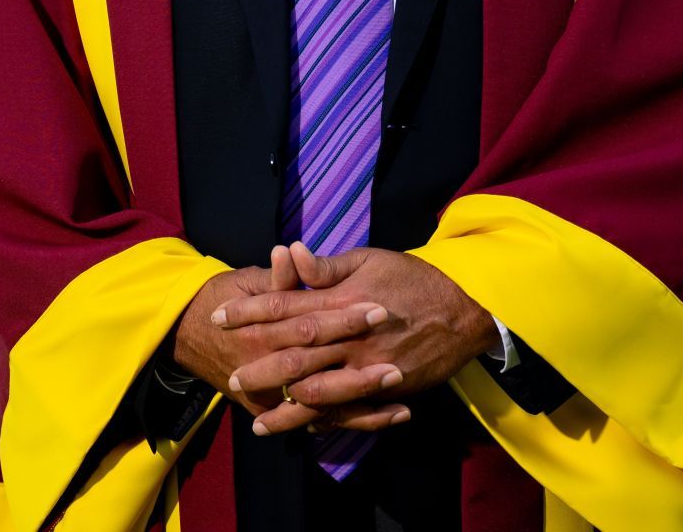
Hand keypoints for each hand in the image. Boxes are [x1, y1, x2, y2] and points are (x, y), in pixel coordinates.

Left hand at [215, 242, 497, 436]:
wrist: (464, 307)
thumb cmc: (411, 277)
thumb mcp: (369, 260)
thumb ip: (327, 266)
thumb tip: (291, 252)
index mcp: (341, 302)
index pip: (285, 306)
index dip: (249, 312)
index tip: (219, 317)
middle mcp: (352, 338)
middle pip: (295, 356)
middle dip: (261, 369)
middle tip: (231, 377)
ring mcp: (370, 367)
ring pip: (321, 394)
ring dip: (287, 410)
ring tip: (258, 421)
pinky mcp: (388, 388)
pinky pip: (352, 412)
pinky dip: (327, 423)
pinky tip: (305, 430)